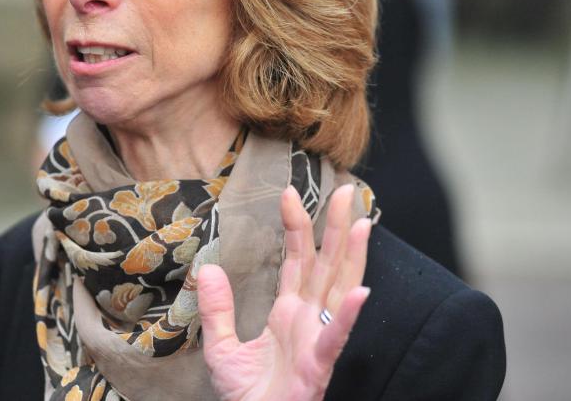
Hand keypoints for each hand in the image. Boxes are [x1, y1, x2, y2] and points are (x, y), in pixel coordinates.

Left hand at [197, 184, 370, 400]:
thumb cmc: (248, 398)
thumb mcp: (222, 349)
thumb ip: (217, 310)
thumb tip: (208, 268)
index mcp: (289, 314)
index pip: (298, 261)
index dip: (296, 227)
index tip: (289, 193)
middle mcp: (309, 321)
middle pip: (326, 266)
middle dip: (335, 228)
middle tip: (343, 190)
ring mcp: (317, 341)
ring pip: (339, 292)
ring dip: (352, 258)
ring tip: (361, 223)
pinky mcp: (317, 366)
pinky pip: (335, 338)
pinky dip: (349, 317)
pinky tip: (363, 293)